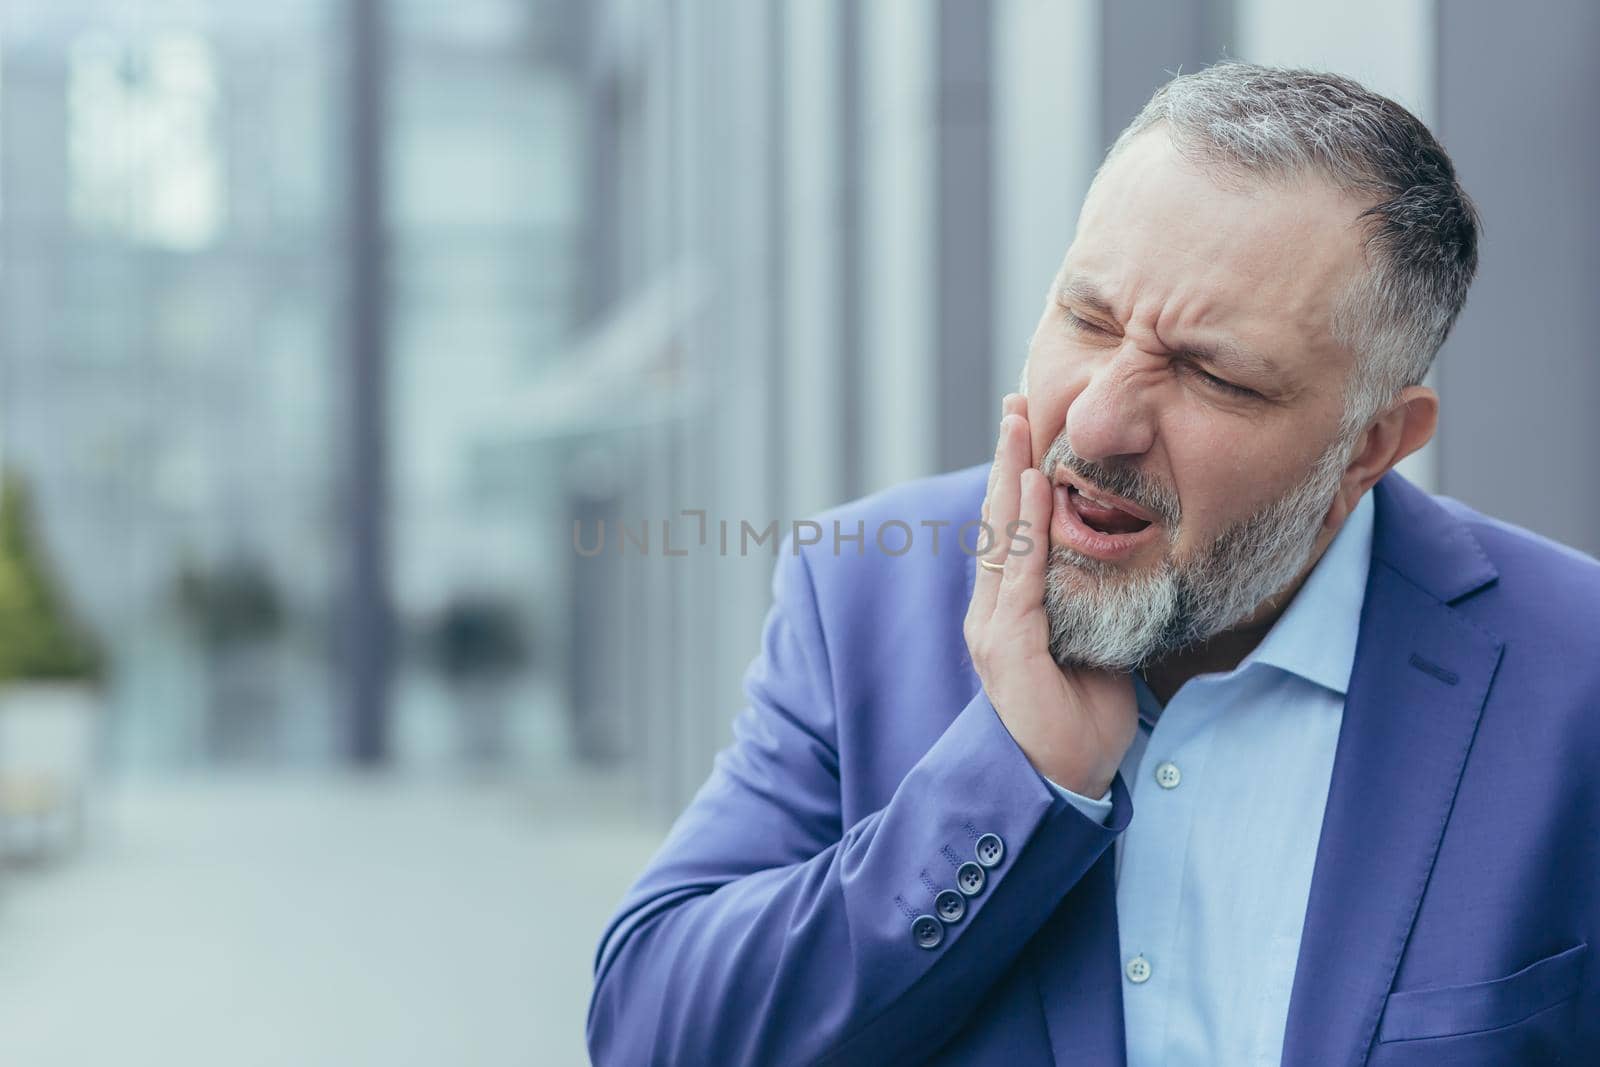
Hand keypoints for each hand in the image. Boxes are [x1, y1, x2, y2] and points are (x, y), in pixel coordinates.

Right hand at [962, 394, 1138, 799]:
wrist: (1060, 785)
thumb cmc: (1081, 724)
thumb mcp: (1095, 650)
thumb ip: (1095, 608)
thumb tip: (1127, 570)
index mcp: (1012, 611)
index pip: (1015, 531)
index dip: (1021, 476)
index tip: (1030, 427)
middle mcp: (993, 611)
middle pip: (1000, 520)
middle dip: (1008, 458)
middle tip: (1017, 401)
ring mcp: (994, 627)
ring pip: (1003, 535)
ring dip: (1012, 475)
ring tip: (1019, 424)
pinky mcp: (1006, 648)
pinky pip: (1021, 574)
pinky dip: (1028, 527)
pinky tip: (1039, 487)